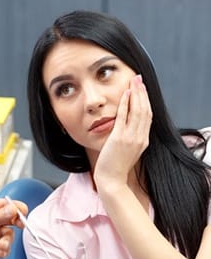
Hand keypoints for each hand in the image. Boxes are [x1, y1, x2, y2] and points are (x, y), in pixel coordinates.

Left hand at [0, 198, 26, 258]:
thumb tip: (12, 209)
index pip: (5, 205)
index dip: (15, 208)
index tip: (22, 213)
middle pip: (10, 219)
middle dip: (16, 223)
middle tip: (20, 226)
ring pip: (8, 234)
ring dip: (7, 240)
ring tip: (2, 246)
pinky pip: (4, 247)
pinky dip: (5, 250)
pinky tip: (1, 252)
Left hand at [94, 74, 151, 189]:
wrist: (111, 180)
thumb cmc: (116, 166)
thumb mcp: (128, 150)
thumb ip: (130, 138)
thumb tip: (127, 126)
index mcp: (143, 140)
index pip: (148, 116)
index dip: (146, 101)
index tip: (142, 89)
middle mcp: (140, 138)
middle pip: (146, 110)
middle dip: (142, 93)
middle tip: (139, 79)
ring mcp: (131, 138)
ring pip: (138, 111)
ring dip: (136, 94)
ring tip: (133, 81)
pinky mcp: (120, 138)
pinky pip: (124, 117)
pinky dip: (126, 104)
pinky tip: (125, 94)